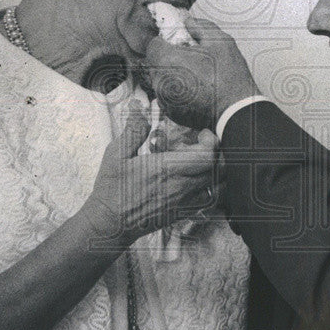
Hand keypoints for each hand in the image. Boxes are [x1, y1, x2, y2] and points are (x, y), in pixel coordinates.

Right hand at [84, 103, 220, 245]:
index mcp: (167, 169)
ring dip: (217, 171)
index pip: (208, 156)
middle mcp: (181, 187)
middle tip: (203, 146)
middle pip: (219, 169)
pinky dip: (211, 188)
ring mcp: (184, 203)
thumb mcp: (116, 154)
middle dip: (216, 153)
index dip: (211, 141)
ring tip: (203, 162)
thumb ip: (133, 129)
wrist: (110, 224)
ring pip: (219, 187)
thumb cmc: (112, 189)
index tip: (201, 134)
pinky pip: (209, 201)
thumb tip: (137, 106)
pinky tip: (198, 180)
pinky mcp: (183, 213)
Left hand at [143, 17, 260, 130]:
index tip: (179, 45)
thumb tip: (188, 22)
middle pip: (155, 63)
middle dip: (169, 59)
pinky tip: (196, 91)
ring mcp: (165, 99)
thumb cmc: (229, 76)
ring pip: (161, 81)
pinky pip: (168, 96)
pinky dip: (178, 92)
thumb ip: (200, 26)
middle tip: (190, 60)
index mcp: (168, 60)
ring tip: (195, 76)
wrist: (237, 110)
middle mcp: (160, 81)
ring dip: (173, 76)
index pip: (153, 45)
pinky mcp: (171, 113)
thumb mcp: (220, 41)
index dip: (166, 42)